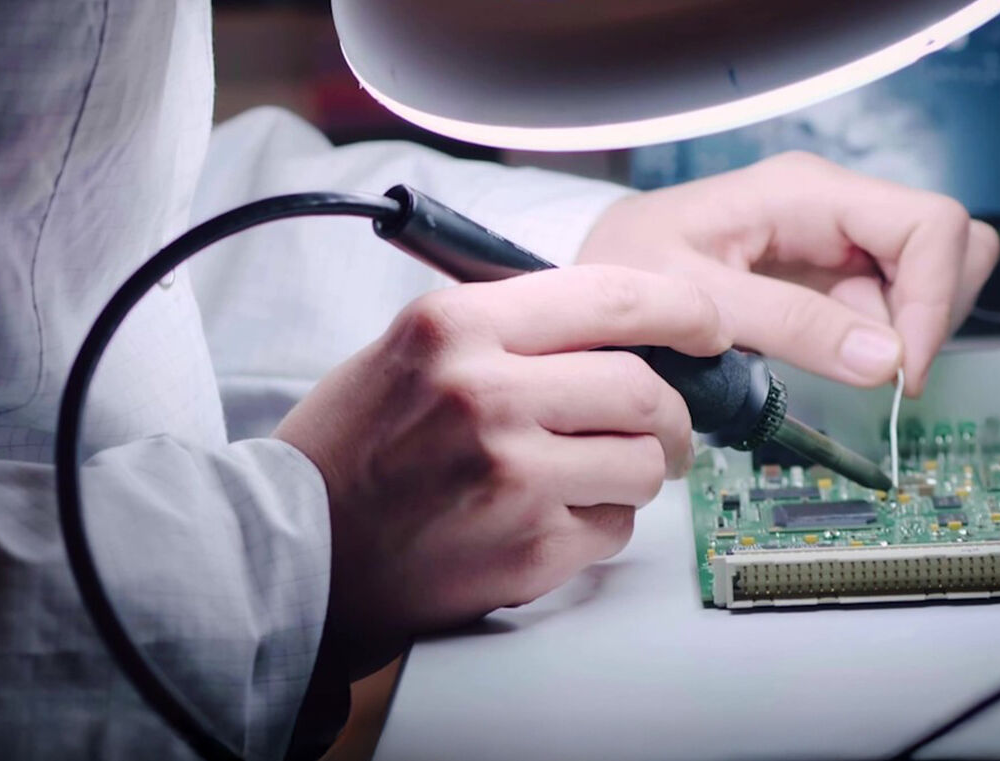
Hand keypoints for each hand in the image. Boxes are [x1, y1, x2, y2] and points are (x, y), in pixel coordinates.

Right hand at [275, 266, 731, 670]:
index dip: (681, 310)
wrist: (293, 551)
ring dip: (630, 475)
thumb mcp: (406, 351)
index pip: (612, 296)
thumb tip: (617, 329)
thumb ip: (503, 331)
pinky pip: (613, 528)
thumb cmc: (345, 452)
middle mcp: (485, 393)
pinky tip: (539, 524)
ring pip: (642, 462)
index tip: (706, 325)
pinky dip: (593, 528)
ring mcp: (510, 475)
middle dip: (667, 415)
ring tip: (579, 483)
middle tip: (659, 432)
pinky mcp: (526, 548)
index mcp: (455, 326)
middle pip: (642, 388)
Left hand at [576, 151, 998, 395]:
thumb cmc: (621, 267)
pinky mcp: (823, 274)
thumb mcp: (693, 299)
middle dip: (927, 317)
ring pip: (925, 281)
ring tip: (834, 367)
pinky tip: (822, 362)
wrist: (588, 268)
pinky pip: (884, 307)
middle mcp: (831, 207)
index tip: (900, 374)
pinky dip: (872, 345)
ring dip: (900, 335)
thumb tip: (884, 360)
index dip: (934, 301)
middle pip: (948, 248)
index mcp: (804, 193)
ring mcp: (832, 239)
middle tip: (877, 375)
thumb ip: (786, 324)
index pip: (931, 226)